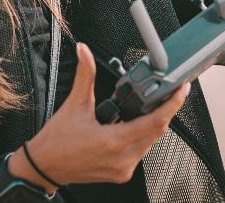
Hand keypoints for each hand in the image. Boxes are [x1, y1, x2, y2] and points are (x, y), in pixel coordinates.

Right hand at [7, 42, 189, 190]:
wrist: (43, 167)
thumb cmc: (56, 141)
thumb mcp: (75, 104)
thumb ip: (86, 74)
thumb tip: (84, 51)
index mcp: (114, 141)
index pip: (156, 122)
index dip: (173, 104)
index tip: (181, 89)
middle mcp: (122, 158)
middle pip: (157, 130)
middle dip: (163, 110)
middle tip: (165, 92)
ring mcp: (122, 168)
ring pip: (150, 141)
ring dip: (151, 123)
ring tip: (144, 107)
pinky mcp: (121, 173)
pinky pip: (140, 151)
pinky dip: (140, 135)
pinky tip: (131, 124)